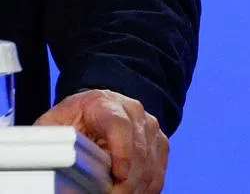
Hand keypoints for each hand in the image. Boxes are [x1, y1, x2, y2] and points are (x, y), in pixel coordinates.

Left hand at [35, 89, 167, 193]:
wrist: (93, 112)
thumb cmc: (71, 121)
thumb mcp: (53, 125)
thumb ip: (53, 140)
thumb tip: (56, 160)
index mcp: (103, 103)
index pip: (119, 124)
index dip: (122, 150)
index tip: (119, 175)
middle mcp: (133, 111)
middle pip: (138, 149)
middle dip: (126, 181)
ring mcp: (149, 126)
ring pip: (150, 163)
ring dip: (135, 187)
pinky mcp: (158, 143)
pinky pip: (157, 171)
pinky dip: (145, 188)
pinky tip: (129, 193)